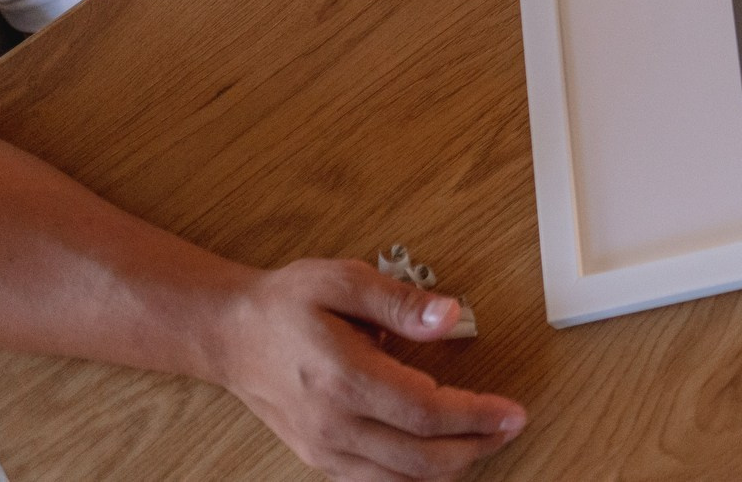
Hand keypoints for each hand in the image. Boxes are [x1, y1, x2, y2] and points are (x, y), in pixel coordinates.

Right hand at [207, 259, 524, 480]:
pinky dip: (414, 479)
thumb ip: (401, 301)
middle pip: (420, 458)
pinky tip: (439, 459)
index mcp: (344, 378)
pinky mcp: (319, 456)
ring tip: (484, 442)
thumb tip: (450, 317)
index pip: (426, 413)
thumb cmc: (284, 305)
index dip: (477, 417)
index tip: (512, 412)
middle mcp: (333, 424)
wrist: (229, 335)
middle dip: (476, 447)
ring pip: (399, 481)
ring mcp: (323, 447)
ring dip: (450, 469)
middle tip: (510, 427)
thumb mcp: (343, 280)